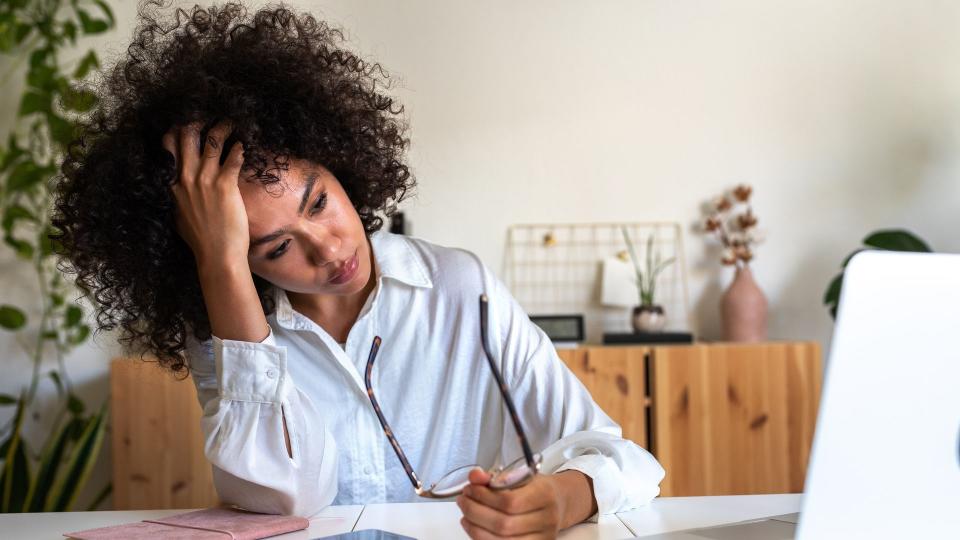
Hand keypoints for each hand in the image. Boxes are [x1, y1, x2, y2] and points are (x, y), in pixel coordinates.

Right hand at [162, 120, 248, 267]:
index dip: (176, 132)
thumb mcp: (178, 215)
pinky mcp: (225, 185)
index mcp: (172, 185)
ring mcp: (205, 181)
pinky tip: (242, 146)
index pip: (168, 147)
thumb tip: (178, 189)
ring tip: (229, 124)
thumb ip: (177, 198)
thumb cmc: (199, 240)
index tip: (185, 125)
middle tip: (208, 118)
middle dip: (197, 123)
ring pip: (211, 142)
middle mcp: (186, 178)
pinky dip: (238, 149)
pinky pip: (232, 158)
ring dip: (221, 130)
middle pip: (187, 137)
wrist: (216, 254)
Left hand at [456, 468, 595, 538]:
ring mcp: (543, 537)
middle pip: (504, 524)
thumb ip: (493, 476)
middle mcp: (547, 518)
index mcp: (544, 494)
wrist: (558, 503)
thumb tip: (474, 476)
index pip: (509, 501)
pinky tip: (475, 528)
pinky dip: (484, 539)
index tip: (469, 489)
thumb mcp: (518, 475)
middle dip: (475, 512)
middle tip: (463, 501)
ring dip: (476, 529)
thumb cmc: (535, 488)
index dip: (484, 497)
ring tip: (465, 516)